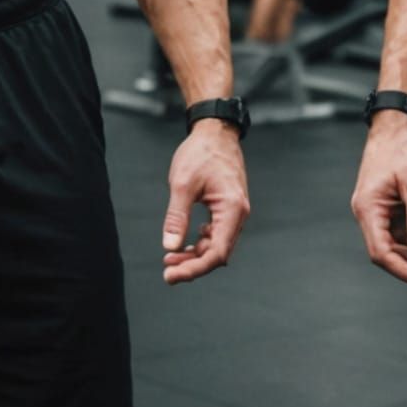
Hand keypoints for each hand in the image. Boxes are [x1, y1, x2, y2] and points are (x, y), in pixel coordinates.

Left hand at [161, 121, 249, 283]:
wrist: (215, 131)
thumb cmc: (201, 153)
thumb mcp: (182, 184)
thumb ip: (177, 217)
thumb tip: (170, 246)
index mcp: (232, 209)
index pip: (217, 253)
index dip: (195, 269)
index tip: (171, 275)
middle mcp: (239, 213)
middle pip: (218, 253)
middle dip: (192, 265)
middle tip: (167, 272)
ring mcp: (235, 211)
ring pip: (217, 245)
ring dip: (195, 255)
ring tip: (170, 259)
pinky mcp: (228, 207)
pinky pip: (217, 233)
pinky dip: (200, 243)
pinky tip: (184, 244)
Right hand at [351, 111, 406, 285]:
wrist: (395, 126)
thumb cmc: (403, 148)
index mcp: (368, 208)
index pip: (381, 252)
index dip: (404, 270)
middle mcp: (368, 213)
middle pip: (386, 254)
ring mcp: (377, 212)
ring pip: (393, 247)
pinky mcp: (387, 209)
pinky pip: (398, 235)